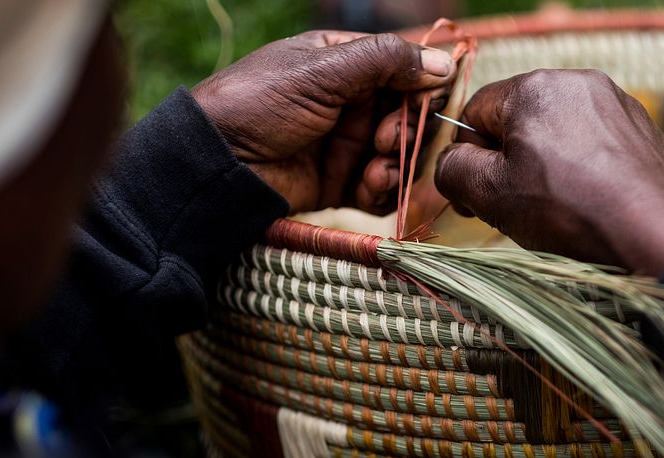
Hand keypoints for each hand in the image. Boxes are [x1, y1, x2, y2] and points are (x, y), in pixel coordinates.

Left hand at [193, 31, 456, 213]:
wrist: (218, 164)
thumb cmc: (260, 103)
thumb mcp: (323, 70)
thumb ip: (386, 61)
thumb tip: (446, 63)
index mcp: (347, 65)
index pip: (406, 72)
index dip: (421, 90)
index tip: (418, 105)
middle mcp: (352, 104)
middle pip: (410, 118)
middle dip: (406, 132)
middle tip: (382, 142)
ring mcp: (348, 146)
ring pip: (401, 156)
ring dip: (397, 165)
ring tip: (374, 171)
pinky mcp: (342, 184)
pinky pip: (382, 189)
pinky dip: (384, 191)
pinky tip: (367, 188)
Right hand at [434, 69, 663, 274]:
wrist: (650, 234)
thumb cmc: (566, 211)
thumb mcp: (490, 195)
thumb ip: (453, 170)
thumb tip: (451, 163)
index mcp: (534, 87)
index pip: (476, 113)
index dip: (467, 156)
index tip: (475, 197)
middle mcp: (578, 82)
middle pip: (520, 120)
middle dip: (509, 162)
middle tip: (514, 208)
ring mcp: (616, 104)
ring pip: (559, 133)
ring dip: (546, 166)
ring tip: (555, 209)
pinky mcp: (643, 130)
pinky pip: (595, 145)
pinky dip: (583, 170)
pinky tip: (588, 203)